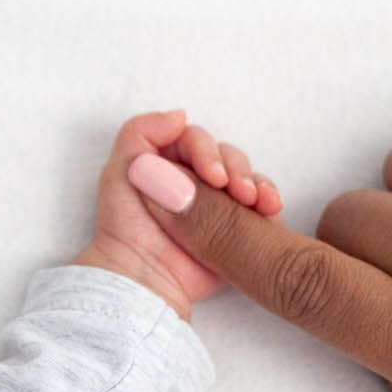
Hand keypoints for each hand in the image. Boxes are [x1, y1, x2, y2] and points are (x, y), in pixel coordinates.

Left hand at [74, 110, 283, 320]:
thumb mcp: (121, 170)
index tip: (212, 176)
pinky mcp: (237, 228)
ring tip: (257, 203)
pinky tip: (270, 211)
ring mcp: (218, 204)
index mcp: (169, 160)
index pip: (196, 139)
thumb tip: (179, 115)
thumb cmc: (125, 224)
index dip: (207, 151)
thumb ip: (142, 132)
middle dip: (236, 169)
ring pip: (247, 179)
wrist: (143, 276)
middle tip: (238, 192)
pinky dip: (268, 205)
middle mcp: (196, 178)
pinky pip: (261, 209)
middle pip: (227, 156)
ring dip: (256, 185)